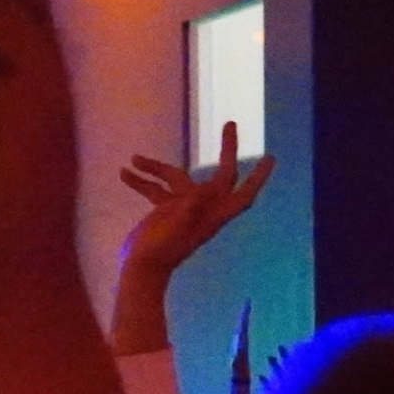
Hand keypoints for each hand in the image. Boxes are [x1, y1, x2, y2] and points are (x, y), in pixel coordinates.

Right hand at [118, 124, 277, 280]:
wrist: (140, 269)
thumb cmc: (159, 252)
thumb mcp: (175, 228)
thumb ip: (190, 209)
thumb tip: (203, 189)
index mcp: (212, 214)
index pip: (243, 194)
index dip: (258, 177)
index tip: (270, 158)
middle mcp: (202, 208)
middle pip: (220, 175)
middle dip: (227, 150)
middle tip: (230, 124)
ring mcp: (184, 208)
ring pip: (175, 178)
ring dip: (154, 167)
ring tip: (133, 159)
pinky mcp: (165, 211)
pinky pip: (156, 190)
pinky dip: (141, 181)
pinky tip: (123, 174)